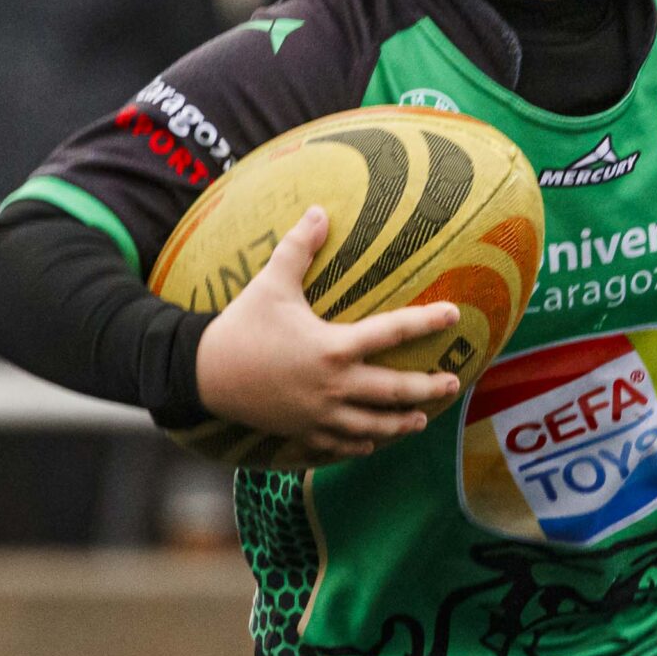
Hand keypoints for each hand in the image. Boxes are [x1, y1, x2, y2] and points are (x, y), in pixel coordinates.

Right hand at [194, 207, 462, 463]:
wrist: (202, 374)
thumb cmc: (241, 325)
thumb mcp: (271, 282)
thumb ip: (299, 247)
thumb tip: (319, 210)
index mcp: (332, 347)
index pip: (392, 332)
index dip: (427, 321)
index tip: (454, 314)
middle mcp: (333, 385)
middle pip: (394, 390)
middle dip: (428, 388)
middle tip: (453, 383)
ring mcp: (320, 414)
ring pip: (373, 426)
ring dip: (400, 424)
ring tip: (420, 420)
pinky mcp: (303, 432)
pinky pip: (340, 444)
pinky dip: (360, 445)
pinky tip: (372, 443)